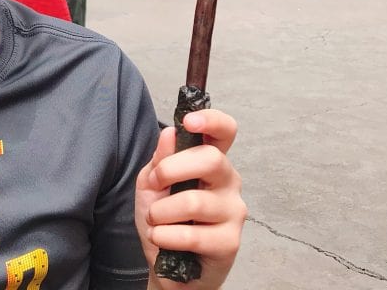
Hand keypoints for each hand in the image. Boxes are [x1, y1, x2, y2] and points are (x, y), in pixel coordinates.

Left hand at [136, 110, 245, 289]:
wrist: (170, 266)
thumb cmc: (164, 219)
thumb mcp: (152, 184)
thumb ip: (161, 159)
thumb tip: (170, 133)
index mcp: (211, 161)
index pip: (225, 131)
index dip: (211, 120)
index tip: (189, 121)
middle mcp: (229, 182)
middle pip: (211, 159)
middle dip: (171, 170)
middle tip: (155, 184)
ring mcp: (233, 212)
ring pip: (194, 201)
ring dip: (161, 212)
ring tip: (155, 221)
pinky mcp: (230, 242)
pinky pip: (192, 234)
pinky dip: (165, 235)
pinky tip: (161, 238)